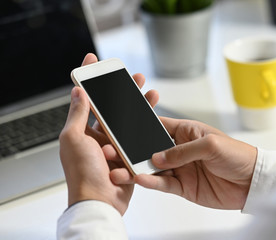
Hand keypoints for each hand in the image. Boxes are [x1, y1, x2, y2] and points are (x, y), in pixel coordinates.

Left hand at [59, 53, 158, 214]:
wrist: (100, 202)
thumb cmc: (83, 174)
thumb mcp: (74, 139)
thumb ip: (78, 115)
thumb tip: (78, 91)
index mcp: (82, 131)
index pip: (85, 99)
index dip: (88, 78)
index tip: (93, 60)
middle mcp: (98, 136)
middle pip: (112, 106)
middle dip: (123, 89)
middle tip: (134, 77)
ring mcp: (114, 145)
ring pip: (129, 120)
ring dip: (140, 106)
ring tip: (152, 94)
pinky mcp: (128, 156)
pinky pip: (139, 137)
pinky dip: (147, 126)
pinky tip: (155, 117)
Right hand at [110, 118, 256, 209]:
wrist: (252, 182)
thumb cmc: (237, 155)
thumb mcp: (210, 145)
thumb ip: (182, 151)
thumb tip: (157, 157)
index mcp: (186, 132)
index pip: (158, 126)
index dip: (140, 126)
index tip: (120, 127)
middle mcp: (180, 149)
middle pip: (149, 148)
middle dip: (131, 150)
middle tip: (112, 151)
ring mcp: (180, 168)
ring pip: (152, 168)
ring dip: (135, 169)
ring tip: (119, 170)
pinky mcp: (183, 186)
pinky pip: (162, 184)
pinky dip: (151, 183)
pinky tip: (139, 180)